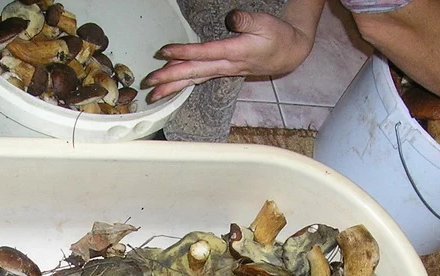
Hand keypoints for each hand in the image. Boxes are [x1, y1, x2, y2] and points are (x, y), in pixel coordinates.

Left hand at [142, 10, 315, 102]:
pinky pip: (199, 79)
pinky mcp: (222, 71)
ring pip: (194, 80)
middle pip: (194, 73)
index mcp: (234, 53)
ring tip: (154, 93)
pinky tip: (172, 88)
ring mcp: (223, 70)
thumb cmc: (276, 36)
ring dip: (173, 87)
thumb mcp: (264, 23)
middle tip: (150, 82)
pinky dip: (184, 84)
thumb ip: (246, 20)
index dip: (184, 53)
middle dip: (170, 78)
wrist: (289, 53)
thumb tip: (232, 18)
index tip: (165, 52)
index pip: (204, 53)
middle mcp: (226, 65)